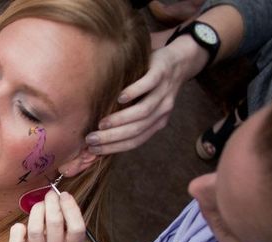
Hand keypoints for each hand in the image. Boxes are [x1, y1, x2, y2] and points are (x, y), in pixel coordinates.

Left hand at [9, 189, 84, 241]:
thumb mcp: (68, 241)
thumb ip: (67, 222)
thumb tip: (59, 196)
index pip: (77, 228)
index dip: (71, 208)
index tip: (64, 195)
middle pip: (55, 224)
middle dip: (52, 203)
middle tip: (50, 195)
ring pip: (35, 229)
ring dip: (37, 211)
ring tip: (39, 206)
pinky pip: (17, 240)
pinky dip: (18, 228)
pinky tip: (22, 225)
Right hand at [86, 36, 206, 153]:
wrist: (180, 61)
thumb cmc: (153, 87)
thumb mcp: (147, 106)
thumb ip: (131, 120)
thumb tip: (101, 135)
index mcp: (157, 122)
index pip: (135, 141)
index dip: (114, 147)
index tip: (93, 150)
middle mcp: (162, 111)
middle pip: (137, 130)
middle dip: (112, 137)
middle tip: (91, 139)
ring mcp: (163, 92)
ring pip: (143, 112)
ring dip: (120, 120)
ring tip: (101, 123)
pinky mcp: (161, 73)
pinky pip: (149, 85)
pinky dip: (134, 93)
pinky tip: (120, 98)